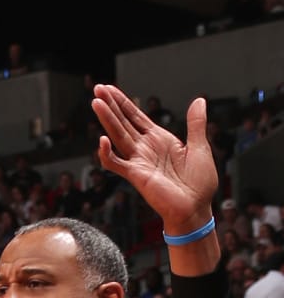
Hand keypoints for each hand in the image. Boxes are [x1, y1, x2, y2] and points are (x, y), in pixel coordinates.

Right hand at [92, 85, 215, 237]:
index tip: (109, 89)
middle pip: (123, 121)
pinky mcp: (136, 175)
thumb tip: (199, 100)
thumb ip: (196, 124)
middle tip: (97, 88)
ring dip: (107, 120)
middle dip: (111, 105)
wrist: (196, 208)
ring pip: (118, 136)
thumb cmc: (199, 183)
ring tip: (96, 103)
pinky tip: (102, 141)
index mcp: (159, 139)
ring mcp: (139, 161)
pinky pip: (117, 163)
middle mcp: (145, 148)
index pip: (136, 116)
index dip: (123, 102)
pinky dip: (108, 154)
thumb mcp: (200, 147)